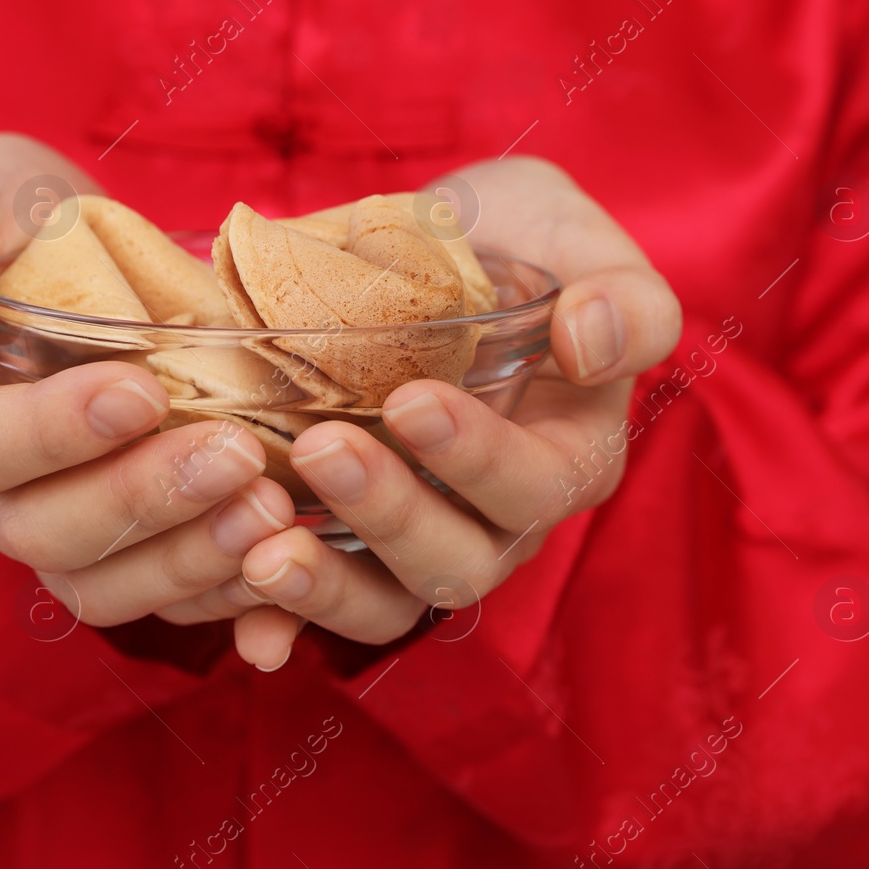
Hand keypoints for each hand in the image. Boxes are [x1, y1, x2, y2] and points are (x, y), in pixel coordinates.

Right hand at [0, 133, 292, 629]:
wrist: (72, 250)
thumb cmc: (5, 216)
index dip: (53, 432)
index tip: (142, 389)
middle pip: (43, 531)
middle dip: (142, 498)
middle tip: (235, 452)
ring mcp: (44, 531)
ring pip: (101, 586)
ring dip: (188, 558)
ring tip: (269, 507)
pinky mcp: (113, 553)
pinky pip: (158, 598)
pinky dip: (219, 590)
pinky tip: (279, 555)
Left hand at [155, 157, 682, 669]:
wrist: (424, 250)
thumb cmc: (512, 243)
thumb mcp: (573, 237)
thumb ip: (621, 293)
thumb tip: (590, 343)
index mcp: (567, 456)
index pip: (535, 485)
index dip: (477, 456)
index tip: (411, 400)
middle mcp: (497, 520)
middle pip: (457, 561)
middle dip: (389, 513)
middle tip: (318, 447)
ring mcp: (420, 542)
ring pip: (390, 603)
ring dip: (328, 589)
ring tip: (262, 555)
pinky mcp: (350, 549)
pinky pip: (323, 605)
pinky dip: (284, 624)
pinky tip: (247, 630)